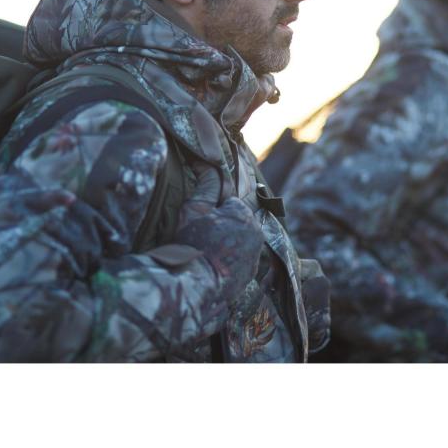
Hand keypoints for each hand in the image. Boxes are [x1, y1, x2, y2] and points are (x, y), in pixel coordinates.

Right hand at [175, 163, 264, 297]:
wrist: (192, 287)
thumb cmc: (191, 244)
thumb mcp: (193, 208)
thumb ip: (206, 183)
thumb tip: (206, 160)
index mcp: (244, 213)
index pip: (230, 203)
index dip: (213, 212)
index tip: (202, 223)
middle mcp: (256, 233)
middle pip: (238, 222)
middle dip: (223, 227)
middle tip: (202, 239)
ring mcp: (255, 256)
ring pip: (240, 242)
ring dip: (227, 245)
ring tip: (206, 255)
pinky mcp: (250, 275)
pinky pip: (240, 262)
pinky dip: (230, 263)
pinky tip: (213, 269)